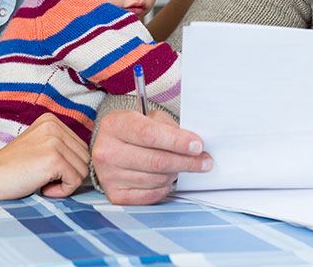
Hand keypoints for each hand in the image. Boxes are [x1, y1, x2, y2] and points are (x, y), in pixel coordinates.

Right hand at [0, 114, 89, 199]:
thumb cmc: (12, 167)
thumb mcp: (38, 145)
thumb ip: (60, 146)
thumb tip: (87, 161)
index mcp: (52, 120)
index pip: (81, 147)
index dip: (68, 165)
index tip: (47, 171)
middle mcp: (55, 126)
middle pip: (85, 158)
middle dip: (69, 174)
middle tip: (45, 179)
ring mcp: (55, 142)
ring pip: (83, 170)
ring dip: (66, 184)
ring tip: (43, 183)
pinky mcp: (54, 159)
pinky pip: (75, 181)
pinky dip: (62, 191)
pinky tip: (43, 188)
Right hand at [92, 110, 212, 204]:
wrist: (109, 148)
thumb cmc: (133, 131)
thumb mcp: (149, 119)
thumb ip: (170, 128)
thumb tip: (195, 146)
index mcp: (115, 125)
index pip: (150, 135)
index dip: (178, 141)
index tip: (198, 146)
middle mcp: (107, 151)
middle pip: (156, 160)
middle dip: (186, 161)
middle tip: (205, 161)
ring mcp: (108, 176)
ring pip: (157, 178)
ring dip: (175, 173)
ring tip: (179, 164)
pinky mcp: (115, 195)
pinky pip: (151, 194)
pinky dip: (164, 187)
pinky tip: (166, 177)